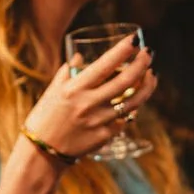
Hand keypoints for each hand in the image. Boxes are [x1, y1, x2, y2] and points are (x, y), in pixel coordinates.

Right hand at [24, 38, 156, 160]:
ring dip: (146, 86)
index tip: (134, 40)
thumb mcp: (52, 91)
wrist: (41, 153)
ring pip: (133, 101)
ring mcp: (99, 121)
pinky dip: (132, 109)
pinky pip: (124, 120)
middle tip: (148, 53)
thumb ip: (68, 72)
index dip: (123, 50)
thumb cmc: (44, 118)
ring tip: (151, 75)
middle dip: (142, 64)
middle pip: (125, 81)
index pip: (105, 64)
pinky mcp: (105, 137)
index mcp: (75, 89)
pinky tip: (136, 101)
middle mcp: (89, 104)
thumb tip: (81, 57)